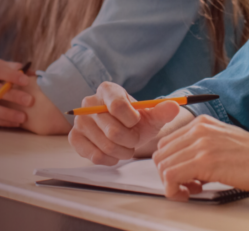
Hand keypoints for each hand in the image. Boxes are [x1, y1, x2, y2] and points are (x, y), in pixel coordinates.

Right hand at [68, 81, 184, 165]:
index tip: (137, 122)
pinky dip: (109, 159)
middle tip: (134, 139)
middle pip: (113, 131)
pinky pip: (94, 155)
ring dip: (122, 151)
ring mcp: (80, 120)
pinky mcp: (74, 138)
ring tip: (126, 146)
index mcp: (107, 90)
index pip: (118, 106)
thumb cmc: (137, 122)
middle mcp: (89, 102)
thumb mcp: (152, 116)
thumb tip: (174, 106)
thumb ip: (163, 111)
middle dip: (130, 140)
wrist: (125, 131)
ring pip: (105, 145)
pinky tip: (114, 154)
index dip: (132, 120)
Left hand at [152, 115, 248, 200]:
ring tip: (192, 190)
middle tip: (187, 185)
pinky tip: (190, 193)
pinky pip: (171, 177)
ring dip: (172, 184)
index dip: (171, 164)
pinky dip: (174, 191)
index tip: (184, 176)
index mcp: (202, 123)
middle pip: (161, 154)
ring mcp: (201, 144)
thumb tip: (185, 166)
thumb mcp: (225, 142)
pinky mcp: (205, 161)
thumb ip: (203, 148)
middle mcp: (199, 129)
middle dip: (168, 174)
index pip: (166, 143)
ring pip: (163, 166)